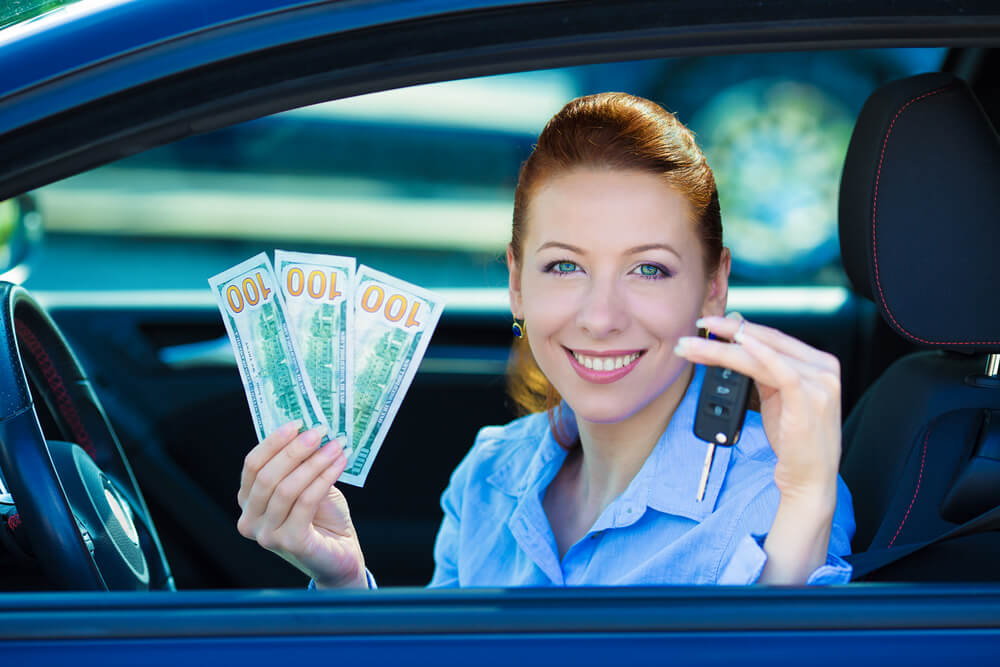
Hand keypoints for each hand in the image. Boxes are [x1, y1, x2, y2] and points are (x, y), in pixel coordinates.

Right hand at [236, 421, 367, 588]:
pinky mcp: (289, 543)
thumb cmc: (322, 519)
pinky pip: (306, 502)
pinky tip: (339, 464)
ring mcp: (266, 535)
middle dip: (295, 450)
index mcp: (248, 502)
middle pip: (267, 476)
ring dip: (314, 462)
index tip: (298, 423)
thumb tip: (310, 430)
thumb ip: (301, 465)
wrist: (339, 556)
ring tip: (336, 445)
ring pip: (287, 489)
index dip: (273, 442)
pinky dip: (324, 478)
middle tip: (320, 430)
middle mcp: (250, 520)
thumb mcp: (308, 485)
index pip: (252, 466)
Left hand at [676, 315, 840, 502]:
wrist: (809, 479)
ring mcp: (819, 382)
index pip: (772, 337)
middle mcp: (823, 367)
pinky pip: (782, 370)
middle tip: (695, 327)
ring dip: (723, 348)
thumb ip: (763, 370)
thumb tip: (738, 343)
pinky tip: (738, 344)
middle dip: (725, 333)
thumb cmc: (794, 440)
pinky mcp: (809, 398)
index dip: (738, 328)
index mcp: (817, 363)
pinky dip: (760, 353)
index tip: (708, 325)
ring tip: (693, 346)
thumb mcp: (777, 397)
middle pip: (765, 341)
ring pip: (762, 354)